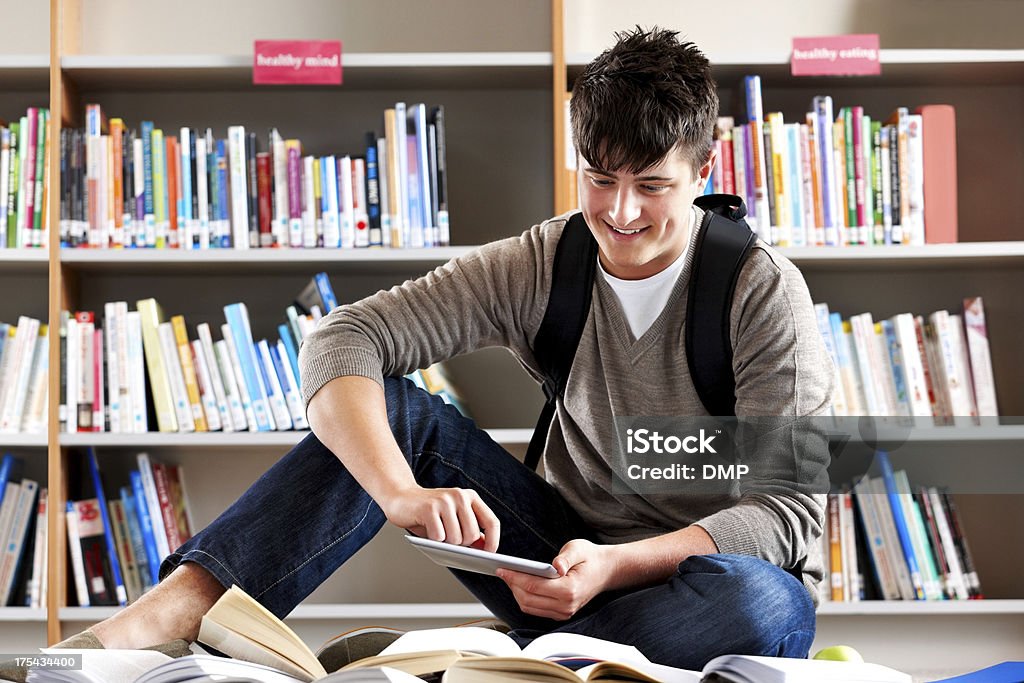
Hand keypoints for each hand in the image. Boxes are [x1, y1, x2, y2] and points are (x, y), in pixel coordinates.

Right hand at [381, 485, 500, 551]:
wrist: (400, 497)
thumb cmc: (428, 513)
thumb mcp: (453, 518)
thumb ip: (469, 529)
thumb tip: (486, 547)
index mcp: (470, 497)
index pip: (491, 521)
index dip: (494, 541)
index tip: (490, 554)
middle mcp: (459, 496)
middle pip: (472, 535)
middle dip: (462, 545)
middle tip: (449, 540)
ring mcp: (444, 501)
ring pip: (456, 538)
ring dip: (446, 543)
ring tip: (438, 533)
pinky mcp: (429, 508)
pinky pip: (439, 537)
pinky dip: (433, 541)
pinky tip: (428, 531)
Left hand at [496, 539, 614, 620]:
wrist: (605, 571)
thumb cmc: (590, 558)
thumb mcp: (578, 549)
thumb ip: (566, 557)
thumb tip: (556, 565)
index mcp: (570, 590)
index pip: (534, 587)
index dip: (515, 578)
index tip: (502, 569)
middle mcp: (567, 605)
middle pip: (528, 600)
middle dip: (512, 585)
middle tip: (502, 571)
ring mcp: (564, 612)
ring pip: (530, 607)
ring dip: (516, 593)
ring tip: (508, 577)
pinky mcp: (561, 614)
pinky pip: (536, 609)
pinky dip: (525, 598)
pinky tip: (519, 585)